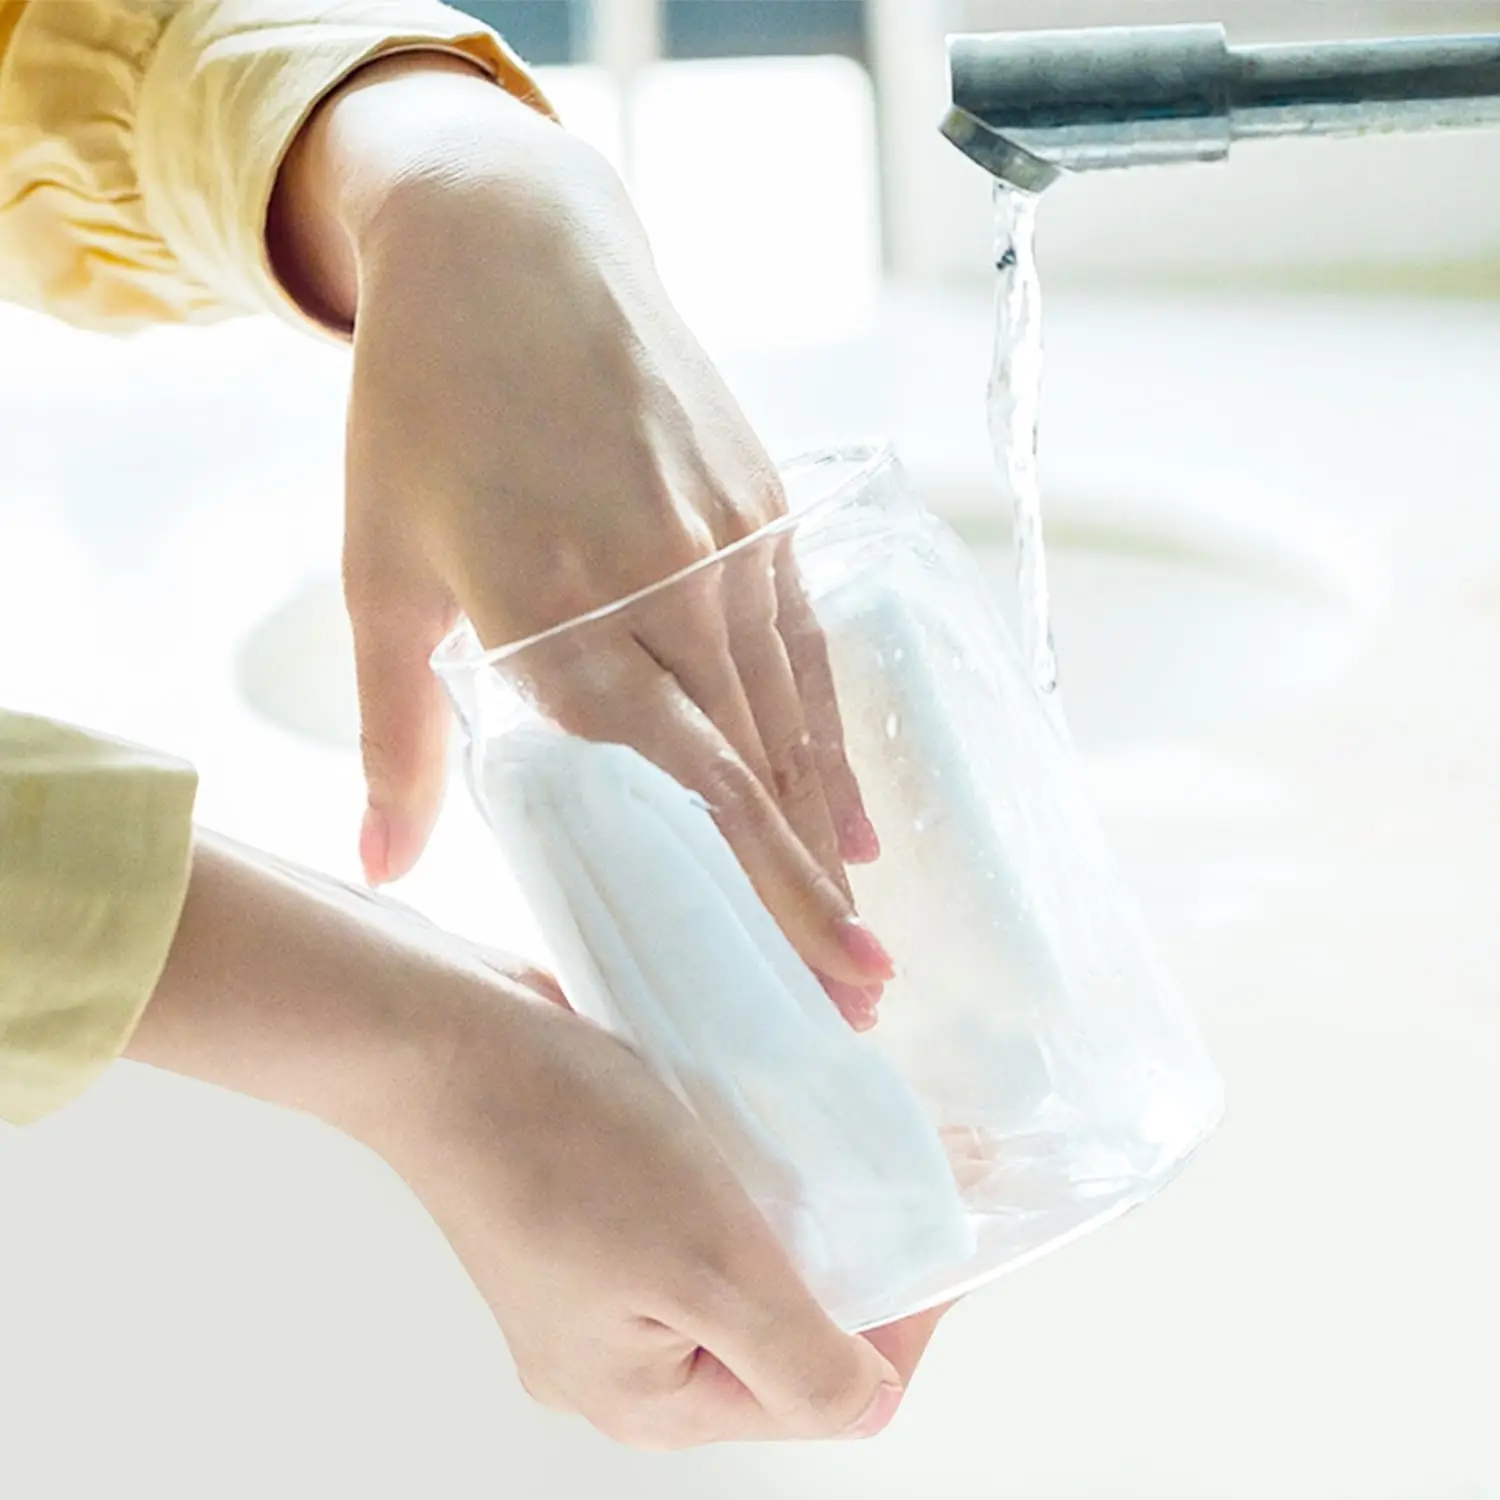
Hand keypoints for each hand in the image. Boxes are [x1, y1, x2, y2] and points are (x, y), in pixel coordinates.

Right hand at [130, 834, 912, 1447]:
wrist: (438, 1035)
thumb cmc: (561, 1145)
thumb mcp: (703, 1266)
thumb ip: (798, 1357)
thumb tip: (869, 1406)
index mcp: (642, 1396)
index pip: (815, 1391)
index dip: (898, 1319)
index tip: (947, 1232)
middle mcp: (618, 1351)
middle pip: (782, 1327)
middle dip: (857, 1254)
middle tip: (911, 1170)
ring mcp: (599, 1276)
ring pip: (744, 1260)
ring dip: (806, 1205)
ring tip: (854, 1139)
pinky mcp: (592, 1204)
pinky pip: (700, 1207)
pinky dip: (750, 1171)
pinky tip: (776, 1120)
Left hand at [268, 57, 890, 1020]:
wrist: (510, 244)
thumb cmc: (424, 412)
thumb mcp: (381, 572)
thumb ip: (395, 733)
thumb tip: (384, 867)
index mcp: (559, 611)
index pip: (682, 782)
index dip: (754, 889)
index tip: (806, 975)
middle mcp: (665, 582)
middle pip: (758, 767)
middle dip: (813, 891)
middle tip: (862, 990)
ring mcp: (729, 538)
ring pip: (793, 711)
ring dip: (825, 822)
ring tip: (858, 915)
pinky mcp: (764, 502)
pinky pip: (804, 643)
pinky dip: (826, 729)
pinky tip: (842, 796)